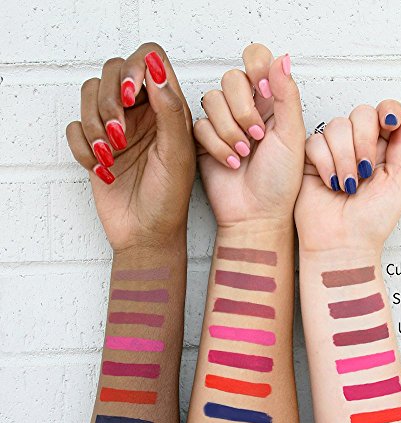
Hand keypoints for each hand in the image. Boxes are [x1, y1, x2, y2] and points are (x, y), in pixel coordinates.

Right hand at [66, 43, 194, 250]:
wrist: (146, 235)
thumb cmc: (169, 200)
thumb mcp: (177, 154)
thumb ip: (170, 110)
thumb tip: (155, 67)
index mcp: (168, 110)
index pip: (150, 60)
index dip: (135, 68)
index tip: (130, 95)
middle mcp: (142, 114)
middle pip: (112, 71)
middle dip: (108, 101)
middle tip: (119, 134)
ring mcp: (117, 128)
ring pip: (89, 95)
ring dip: (93, 124)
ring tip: (110, 154)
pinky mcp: (95, 146)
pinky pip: (74, 127)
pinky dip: (82, 147)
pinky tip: (101, 169)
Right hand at [195, 44, 304, 226]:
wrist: (256, 215)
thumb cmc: (280, 183)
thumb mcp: (292, 136)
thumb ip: (286, 95)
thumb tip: (281, 59)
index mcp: (272, 102)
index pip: (257, 59)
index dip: (255, 68)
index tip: (263, 92)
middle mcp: (247, 108)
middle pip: (231, 78)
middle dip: (242, 108)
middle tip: (255, 135)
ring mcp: (224, 123)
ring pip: (212, 100)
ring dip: (229, 129)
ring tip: (244, 153)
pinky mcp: (204, 140)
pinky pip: (199, 125)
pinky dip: (216, 145)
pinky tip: (230, 161)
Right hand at [295, 101, 400, 251]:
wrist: (342, 243)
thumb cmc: (371, 222)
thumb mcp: (399, 183)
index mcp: (382, 150)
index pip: (385, 112)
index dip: (387, 111)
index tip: (390, 124)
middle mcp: (357, 147)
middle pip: (361, 114)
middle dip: (365, 141)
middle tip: (365, 171)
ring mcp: (333, 152)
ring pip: (337, 126)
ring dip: (345, 158)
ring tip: (347, 185)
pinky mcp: (310, 160)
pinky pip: (315, 142)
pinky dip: (325, 163)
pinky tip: (330, 183)